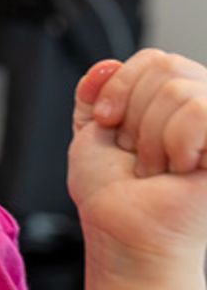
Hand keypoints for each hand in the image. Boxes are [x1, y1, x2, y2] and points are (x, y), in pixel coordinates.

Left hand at [69, 51, 206, 289]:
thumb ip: (97, 92)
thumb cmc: (113, 192)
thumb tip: (107, 64)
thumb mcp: (93, 131)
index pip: (156, 58)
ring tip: (160, 168)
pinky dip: (177, 141)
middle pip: (167, 69)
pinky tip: (182, 167)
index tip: (108, 124)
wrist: (121, 231)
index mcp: (185, 98)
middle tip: (141, 157)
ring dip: (152, 138)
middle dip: (135, 118)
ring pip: (181, 92)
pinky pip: (201, 112)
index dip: (121, 88)